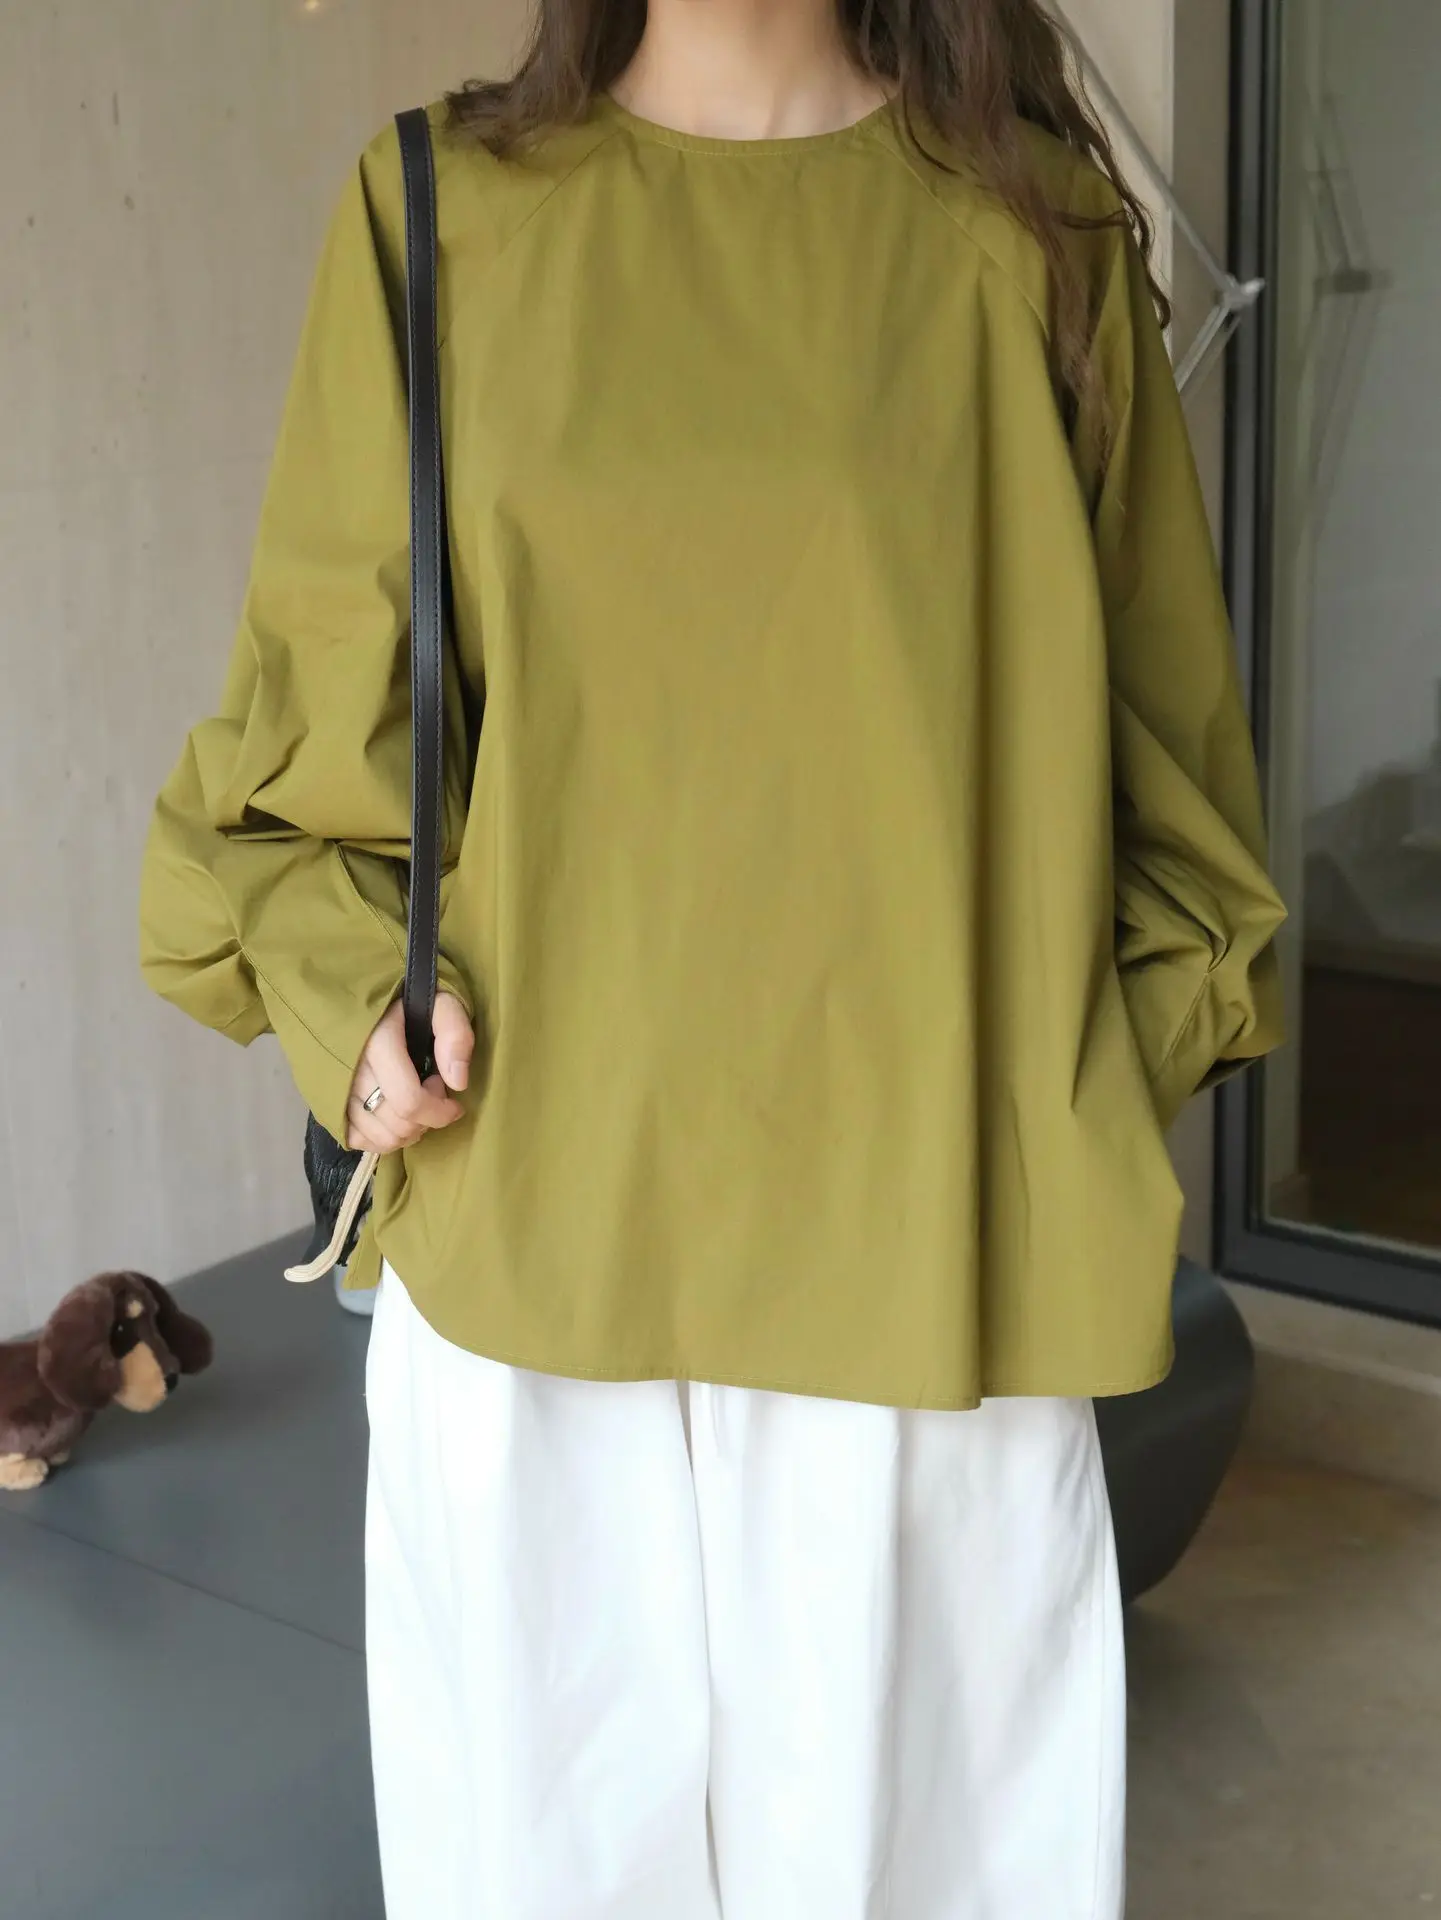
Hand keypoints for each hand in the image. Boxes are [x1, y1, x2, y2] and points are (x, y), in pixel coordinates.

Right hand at [344, 991, 473, 1152]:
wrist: (360, 992)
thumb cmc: (408, 1001)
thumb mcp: (441, 1003)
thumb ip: (455, 1033)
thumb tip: (458, 1082)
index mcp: (377, 1043)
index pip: (409, 1102)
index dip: (439, 1111)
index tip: (450, 1093)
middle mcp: (351, 1069)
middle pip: (396, 1124)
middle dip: (427, 1119)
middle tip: (433, 1092)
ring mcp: (336, 1087)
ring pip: (378, 1137)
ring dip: (408, 1132)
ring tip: (417, 1105)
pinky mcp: (329, 1099)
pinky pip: (355, 1138)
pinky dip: (380, 1138)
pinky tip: (394, 1117)